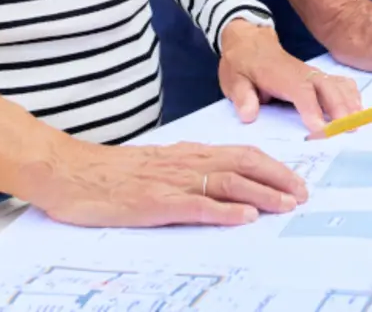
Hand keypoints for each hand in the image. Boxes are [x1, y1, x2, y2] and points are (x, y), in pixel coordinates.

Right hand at [23, 137, 306, 228]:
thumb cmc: (110, 173)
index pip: (241, 154)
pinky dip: (224, 211)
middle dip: (278, 178)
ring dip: (262, 193)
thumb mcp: (156, 165)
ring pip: (228, 182)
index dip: (272, 166)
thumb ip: (186, 171)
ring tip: (287, 204)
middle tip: (304, 193)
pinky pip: (197, 206)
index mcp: (188, 153)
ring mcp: (172, 181)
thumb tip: (219, 185)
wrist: (68, 171)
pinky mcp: (155, 202)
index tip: (295, 179)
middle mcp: (186, 162)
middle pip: (244, 163)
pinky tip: (244, 217)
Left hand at [217, 19, 362, 134]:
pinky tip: (357, 110)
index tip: (320, 130)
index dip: (312, 110)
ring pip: (337, 85)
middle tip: (349, 130)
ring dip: (350, 103)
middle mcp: (302, 73)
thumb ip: (242, 97)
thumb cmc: (242, 64)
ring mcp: (312, 74)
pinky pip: (340, 82)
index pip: (301, 92)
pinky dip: (351, 94)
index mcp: (281, 75)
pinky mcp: (317, 76)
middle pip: (327, 88)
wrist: (249, 42)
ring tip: (358, 123)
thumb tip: (249, 114)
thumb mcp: (233, 79)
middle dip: (340, 109)